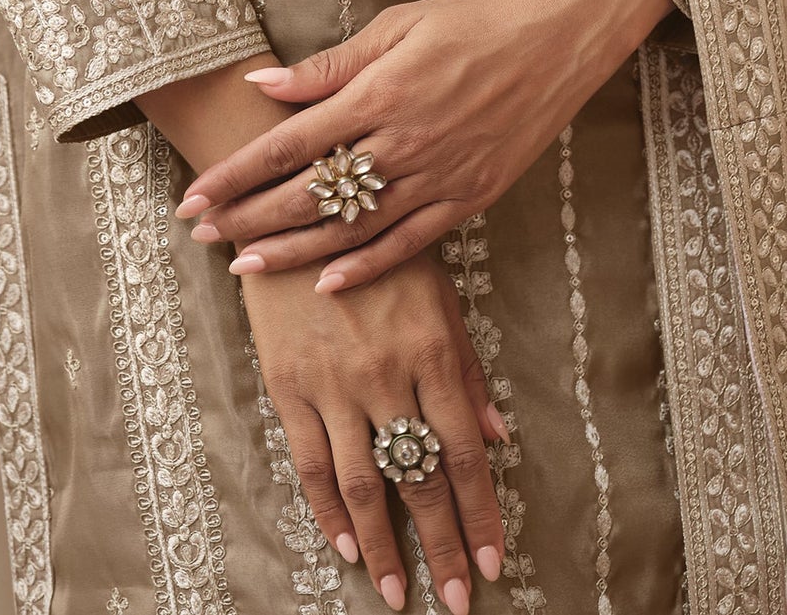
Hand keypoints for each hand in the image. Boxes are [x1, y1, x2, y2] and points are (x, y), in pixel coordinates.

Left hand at [177, 0, 670, 292]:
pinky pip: (410, 243)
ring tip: (244, 266)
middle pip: (311, 193)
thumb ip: (329, 65)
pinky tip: (327, 284)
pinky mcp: (471, 196)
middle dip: (248, 217)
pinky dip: (366, 266)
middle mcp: (405, 142)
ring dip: (292, 251)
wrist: (557, 37)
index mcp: (381, 93)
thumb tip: (264, 85)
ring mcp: (440, 176)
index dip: (238, 174)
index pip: (290, 144)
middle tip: (200, 234)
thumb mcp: (397, 24)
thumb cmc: (474, 19)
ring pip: (353, 228)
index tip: (194, 195)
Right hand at [243, 251, 508, 612]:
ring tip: (397, 590)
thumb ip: (469, 371)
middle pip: (419, 480)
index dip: (481, 515)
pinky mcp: (289, 384)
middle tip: (456, 600)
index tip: (492, 564)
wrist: (302, 211)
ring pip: (363, 484)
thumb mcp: (439, 296)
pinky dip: (328, 512)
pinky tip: (345, 545)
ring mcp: (334, 383)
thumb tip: (498, 438)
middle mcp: (386, 374)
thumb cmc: (381, 252)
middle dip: (442, 546)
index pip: (464, 454)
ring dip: (382, 546)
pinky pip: (311, 463)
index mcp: (432, 351)